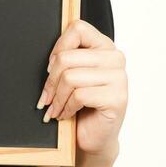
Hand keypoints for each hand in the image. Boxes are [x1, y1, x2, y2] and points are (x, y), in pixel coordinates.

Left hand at [36, 19, 126, 159]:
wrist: (93, 138)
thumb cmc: (81, 106)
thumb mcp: (73, 75)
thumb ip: (67, 58)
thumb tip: (50, 57)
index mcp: (104, 46)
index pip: (77, 28)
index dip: (58, 48)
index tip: (51, 68)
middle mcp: (115, 58)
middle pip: (67, 57)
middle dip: (50, 82)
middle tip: (46, 98)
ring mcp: (119, 78)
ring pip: (70, 77)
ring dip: (56, 98)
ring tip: (55, 108)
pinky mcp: (117, 98)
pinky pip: (79, 95)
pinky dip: (66, 108)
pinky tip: (66, 115)